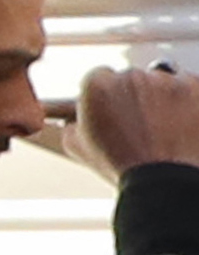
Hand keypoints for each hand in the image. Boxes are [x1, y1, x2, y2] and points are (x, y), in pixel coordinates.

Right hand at [73, 63, 198, 181]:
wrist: (163, 178)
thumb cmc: (122, 166)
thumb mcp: (77, 148)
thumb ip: (69, 124)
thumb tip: (68, 119)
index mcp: (98, 86)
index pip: (98, 76)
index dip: (104, 96)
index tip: (109, 109)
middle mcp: (132, 75)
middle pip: (131, 77)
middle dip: (132, 96)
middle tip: (135, 124)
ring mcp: (166, 78)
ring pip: (161, 80)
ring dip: (159, 97)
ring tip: (159, 127)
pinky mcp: (194, 84)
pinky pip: (188, 85)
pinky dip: (185, 100)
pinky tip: (178, 123)